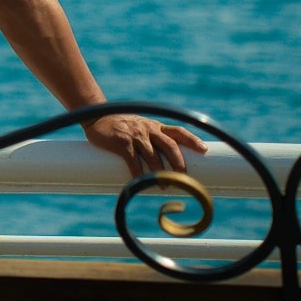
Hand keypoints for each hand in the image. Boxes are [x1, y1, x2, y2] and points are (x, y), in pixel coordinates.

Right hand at [82, 112, 206, 176]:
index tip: (204, 150)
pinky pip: (133, 160)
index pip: (178, 131)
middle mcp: (148, 129)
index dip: (192, 140)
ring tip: (165, 185)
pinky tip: (140, 181)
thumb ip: (151, 140)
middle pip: (170, 145)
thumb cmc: (120, 126)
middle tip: (184, 177)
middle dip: (179, 162)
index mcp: (156, 126)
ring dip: (160, 172)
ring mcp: (135, 135)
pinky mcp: (121, 142)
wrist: (96, 115)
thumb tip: (164, 163)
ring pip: (153, 155)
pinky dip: (138, 173)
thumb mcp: (140, 127)